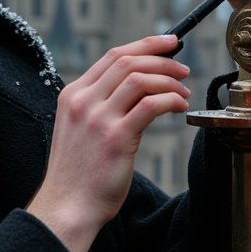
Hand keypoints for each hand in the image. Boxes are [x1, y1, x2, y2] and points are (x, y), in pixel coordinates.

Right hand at [26, 36, 190, 251]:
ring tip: (183, 91)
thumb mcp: (79, 130)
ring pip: (140, 78)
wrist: (67, 207)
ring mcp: (98, 118)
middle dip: (162, 59)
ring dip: (168, 80)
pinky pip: (150, 105)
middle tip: (183, 69)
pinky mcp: (116, 137)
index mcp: (72, 95)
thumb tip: (135, 91)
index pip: (112, 56)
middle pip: (128, 61)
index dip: (144, 45)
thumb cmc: (78, 176)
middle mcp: (83, 101)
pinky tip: (179, 107)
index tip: (167, 45)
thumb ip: (98, 108)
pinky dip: (170, 100)